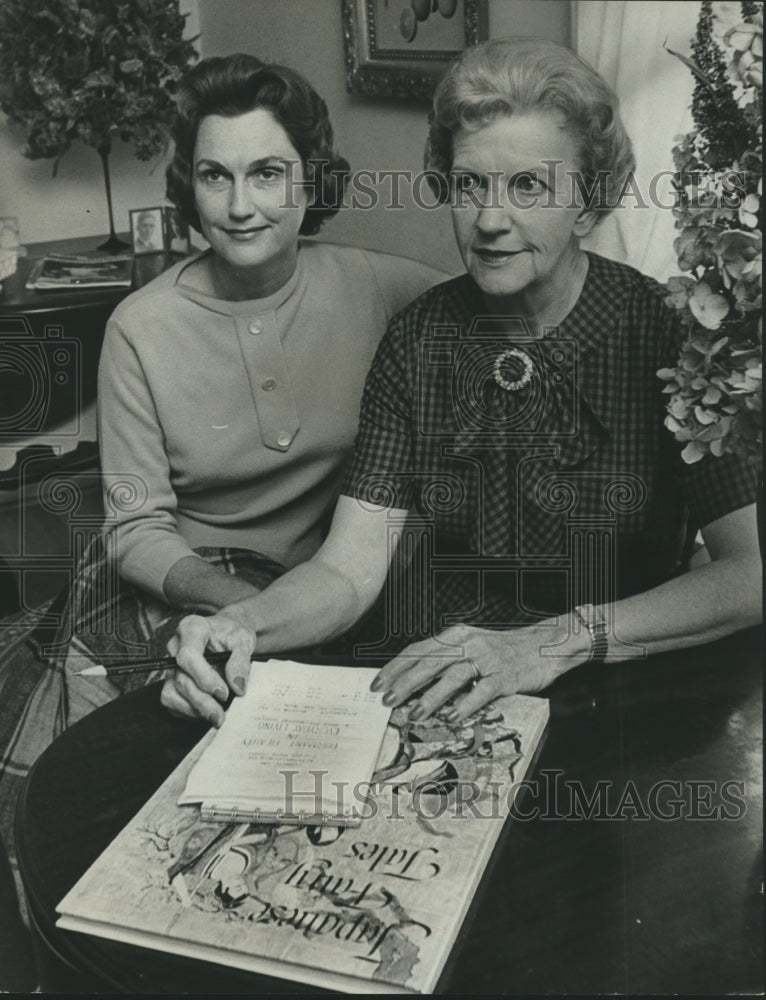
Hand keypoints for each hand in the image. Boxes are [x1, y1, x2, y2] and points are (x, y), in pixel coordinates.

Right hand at [160, 609, 255, 725]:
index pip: (188, 655)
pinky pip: (171, 701)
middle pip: (180, 679)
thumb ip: (241, 661)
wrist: (228, 635)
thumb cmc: (233, 634)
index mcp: (191, 628)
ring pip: (171, 693)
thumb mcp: (244, 641)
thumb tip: (237, 687)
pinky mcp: (170, 680)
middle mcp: (175, 646)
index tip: (224, 693)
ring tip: (216, 716)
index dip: (204, 677)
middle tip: (220, 716)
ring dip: (194, 709)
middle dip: (201, 701)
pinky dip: (189, 711)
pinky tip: (207, 710)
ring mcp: (170, 665)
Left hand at [372, 622, 584, 722]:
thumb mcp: (470, 647)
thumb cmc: (502, 650)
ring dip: (431, 696)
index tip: (378, 683)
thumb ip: (445, 660)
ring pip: (453, 676)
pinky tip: (452, 717)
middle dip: (405, 682)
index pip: (418, 650)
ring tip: (415, 714)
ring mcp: (487, 659)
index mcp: (455, 636)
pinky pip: (482, 691)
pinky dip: (466, 704)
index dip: (395, 667)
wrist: (544, 645)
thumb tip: (412, 683)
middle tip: (387, 700)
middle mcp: (468, 643)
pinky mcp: (505, 676)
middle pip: (430, 662)